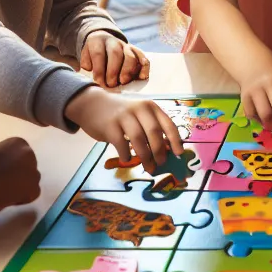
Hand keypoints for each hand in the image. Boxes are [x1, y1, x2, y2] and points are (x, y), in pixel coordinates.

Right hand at [0, 137, 39, 213]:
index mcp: (18, 142)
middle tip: (5, 186)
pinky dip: (22, 198)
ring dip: (22, 187)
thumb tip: (3, 170)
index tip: (3, 176)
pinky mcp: (34, 185)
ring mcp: (34, 168)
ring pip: (32, 180)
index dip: (13, 169)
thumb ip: (2, 158)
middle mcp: (29, 152)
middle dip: (20, 177)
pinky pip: (33, 194)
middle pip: (29, 168)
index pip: (23, 157)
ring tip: (5, 193)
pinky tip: (8, 198)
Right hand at [67, 87, 184, 167]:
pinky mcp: (110, 125)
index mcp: (150, 107)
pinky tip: (127, 159)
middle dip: (159, 151)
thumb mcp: (139, 114)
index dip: (176, 140)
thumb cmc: (121, 113)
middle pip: (154, 133)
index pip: (168, 124)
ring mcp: (124, 116)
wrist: (92, 104)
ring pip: (139, 140)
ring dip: (145, 157)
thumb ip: (151, 127)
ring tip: (148, 167)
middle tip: (161, 163)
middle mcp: (139, 109)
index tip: (179, 154)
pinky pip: (121, 145)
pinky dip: (126, 155)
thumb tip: (166, 150)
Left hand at [79, 32, 148, 88]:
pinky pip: (143, 58)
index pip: (98, 54)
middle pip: (116, 53)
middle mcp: (113, 42)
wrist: (101, 43)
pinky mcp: (136, 52)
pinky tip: (141, 77)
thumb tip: (90, 75)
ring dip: (127, 70)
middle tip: (111, 84)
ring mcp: (126, 46)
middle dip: (113, 71)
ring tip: (123, 82)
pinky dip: (144, 68)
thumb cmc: (92, 57)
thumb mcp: (84, 58)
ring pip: (130, 55)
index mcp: (97, 41)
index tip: (98, 81)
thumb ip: (86, 66)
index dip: (99, 69)